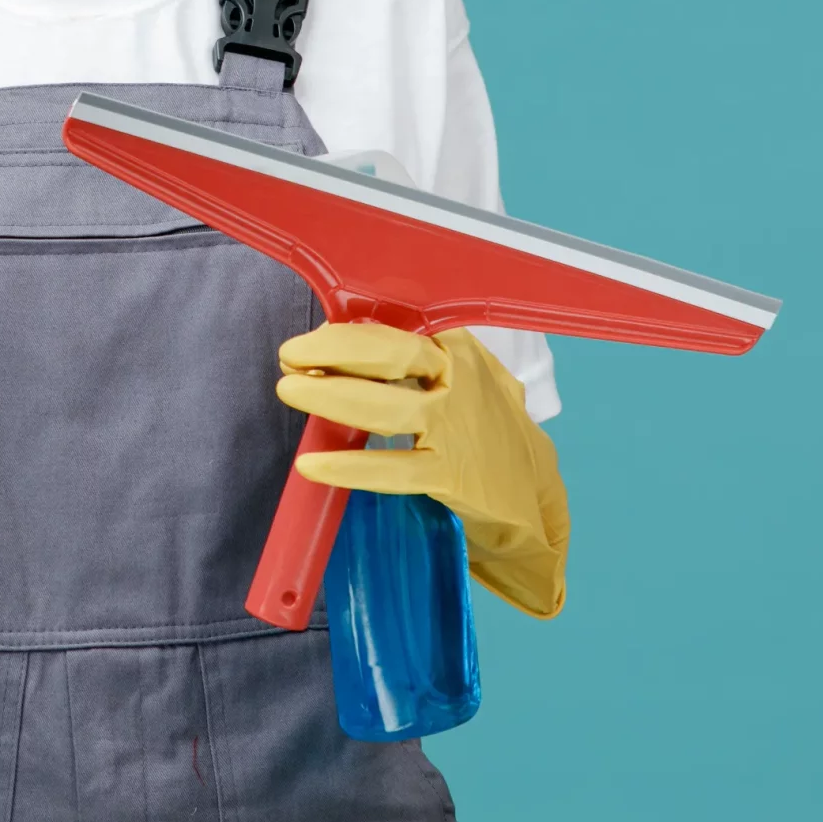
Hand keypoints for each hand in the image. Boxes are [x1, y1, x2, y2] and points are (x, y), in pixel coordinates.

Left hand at [275, 322, 569, 617]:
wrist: (533, 492)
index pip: (397, 328)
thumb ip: (414, 360)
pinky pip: (393, 469)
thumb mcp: (461, 379)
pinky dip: (349, 466)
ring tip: (290, 391)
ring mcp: (457, 428)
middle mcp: (460, 381)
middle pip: (391, 353)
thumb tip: (338, 344)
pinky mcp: (452, 475)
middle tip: (289, 357)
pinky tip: (313, 466)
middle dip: (334, 352)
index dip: (346, 333)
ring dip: (332, 396)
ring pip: (386, 406)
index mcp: (458, 349)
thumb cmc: (482, 425)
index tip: (307, 342)